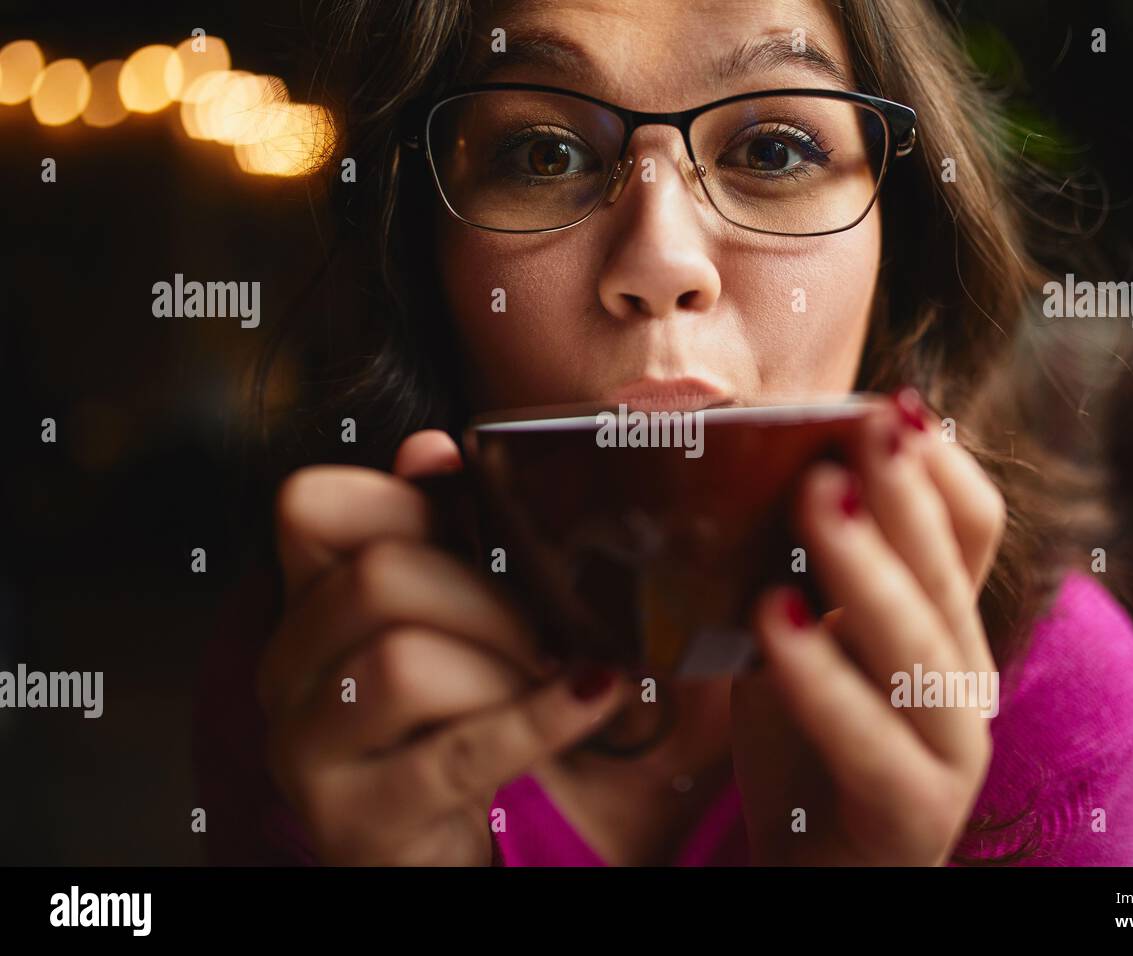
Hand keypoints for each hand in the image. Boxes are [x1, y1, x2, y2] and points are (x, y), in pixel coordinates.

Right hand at [256, 430, 630, 864]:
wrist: (428, 844)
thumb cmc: (444, 718)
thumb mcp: (444, 622)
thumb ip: (438, 537)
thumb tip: (435, 449)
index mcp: (305, 603)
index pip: (311, 505)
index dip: (405, 498)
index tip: (481, 531)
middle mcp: (286, 669)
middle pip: (379, 579)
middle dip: (490, 597)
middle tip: (546, 629)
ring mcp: (306, 748)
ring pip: (405, 663)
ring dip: (507, 666)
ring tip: (551, 679)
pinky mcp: (355, 819)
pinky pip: (457, 752)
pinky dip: (541, 719)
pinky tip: (594, 695)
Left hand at [731, 392, 1004, 864]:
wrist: (812, 870)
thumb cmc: (802, 744)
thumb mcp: (793, 638)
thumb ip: (790, 568)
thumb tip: (747, 468)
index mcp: (941, 623)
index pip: (971, 526)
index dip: (940, 464)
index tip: (890, 403)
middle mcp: (964, 676)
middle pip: (949, 566)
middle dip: (904, 487)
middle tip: (862, 420)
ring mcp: (951, 745)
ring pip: (922, 642)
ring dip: (867, 563)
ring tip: (813, 497)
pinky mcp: (914, 808)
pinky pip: (872, 736)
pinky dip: (822, 673)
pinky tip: (775, 616)